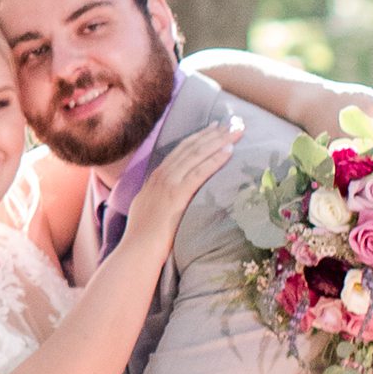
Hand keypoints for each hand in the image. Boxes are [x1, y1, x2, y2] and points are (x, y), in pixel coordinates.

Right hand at [127, 118, 237, 257]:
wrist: (137, 250)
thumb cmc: (143, 238)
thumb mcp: (147, 210)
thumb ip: (158, 198)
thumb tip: (168, 197)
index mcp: (154, 178)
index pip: (179, 151)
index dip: (198, 137)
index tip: (213, 128)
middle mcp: (160, 176)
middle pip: (190, 148)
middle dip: (212, 134)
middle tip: (231, 123)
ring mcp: (167, 184)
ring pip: (196, 155)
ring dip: (218, 141)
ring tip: (235, 132)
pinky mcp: (176, 195)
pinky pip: (199, 172)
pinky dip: (215, 159)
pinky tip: (228, 151)